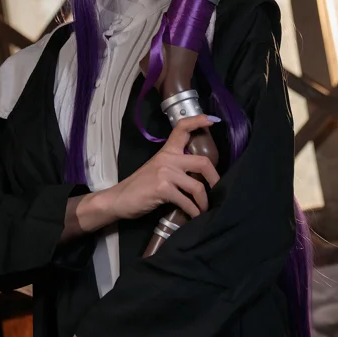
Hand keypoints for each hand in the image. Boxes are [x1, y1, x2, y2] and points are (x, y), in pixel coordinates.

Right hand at [101, 114, 221, 219]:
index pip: (182, 128)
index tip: (213, 120)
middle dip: (215, 179)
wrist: (119, 199)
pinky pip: (186, 201)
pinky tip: (195, 216)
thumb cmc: (140, 187)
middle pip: (203, 162)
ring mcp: (165, 173)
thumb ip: (177, 168)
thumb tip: (201, 177)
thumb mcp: (158, 170)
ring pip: (197, 186)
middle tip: (219, 191)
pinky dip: (194, 212)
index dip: (198, 121)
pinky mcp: (162, 189)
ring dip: (204, 202)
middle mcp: (168, 159)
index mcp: (167, 151)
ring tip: (205, 210)